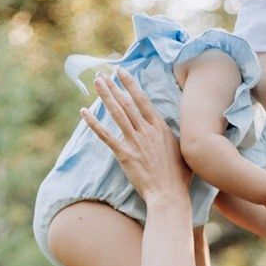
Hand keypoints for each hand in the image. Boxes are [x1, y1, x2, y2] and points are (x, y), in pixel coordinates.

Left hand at [84, 69, 191, 200]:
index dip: (131, 84)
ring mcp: (135, 142)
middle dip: (113, 86)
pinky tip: (84, 112)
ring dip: (105, 96)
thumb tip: (167, 131)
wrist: (169, 194)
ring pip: (117, 113)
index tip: (122, 72)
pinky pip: (106, 135)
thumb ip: (170, 137)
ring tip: (96, 82)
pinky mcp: (124, 154)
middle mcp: (147, 131)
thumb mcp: (181, 150)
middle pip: (126, 103)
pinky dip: (94, 123)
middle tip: (102, 74)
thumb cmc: (179, 176)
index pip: (142, 100)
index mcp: (160, 128)